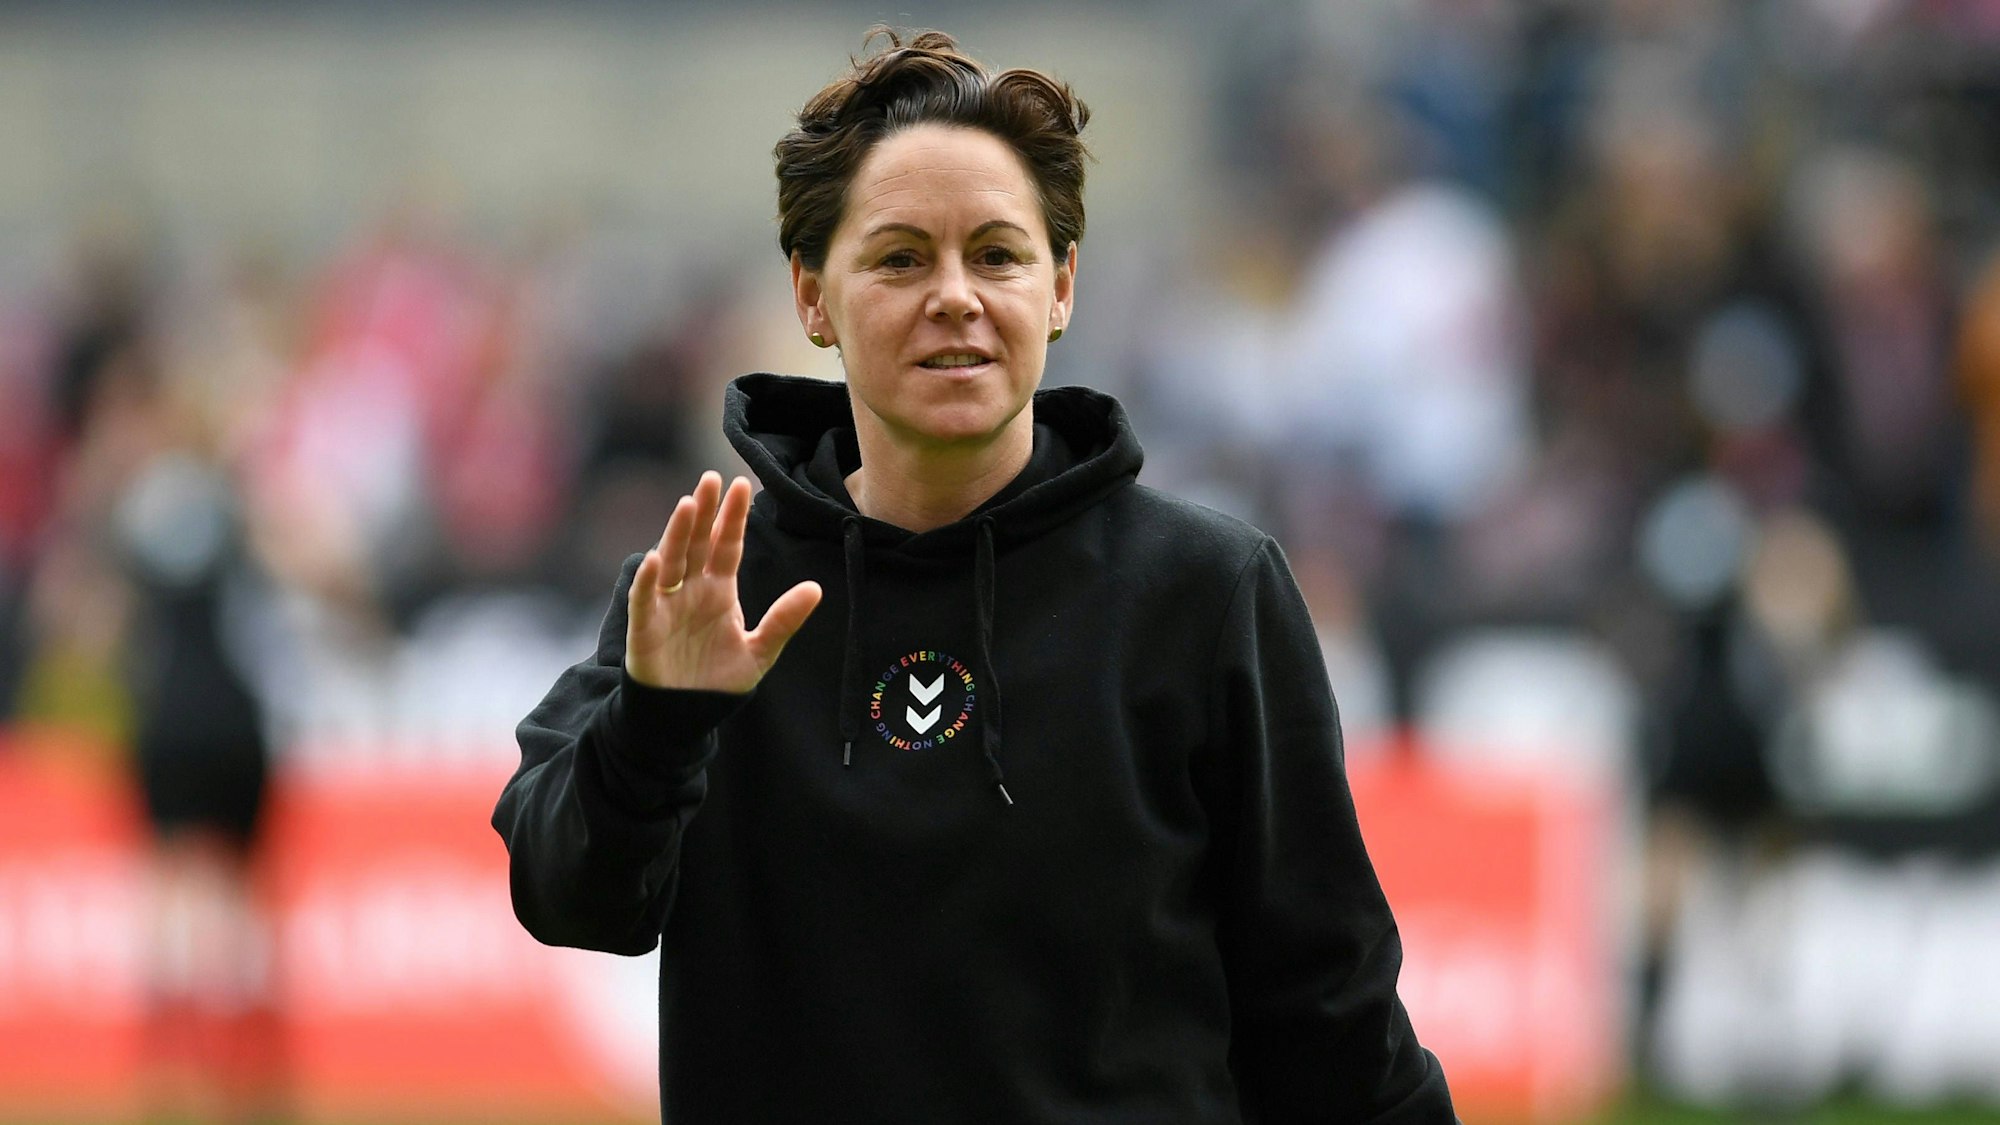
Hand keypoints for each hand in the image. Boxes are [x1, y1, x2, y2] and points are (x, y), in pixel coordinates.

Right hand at [626, 471, 822, 692]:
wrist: (687, 715)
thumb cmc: (719, 680)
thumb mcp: (760, 651)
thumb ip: (784, 620)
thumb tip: (816, 588)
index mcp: (719, 590)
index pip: (727, 546)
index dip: (733, 518)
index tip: (741, 485)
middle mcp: (691, 590)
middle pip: (697, 543)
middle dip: (704, 512)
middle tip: (712, 478)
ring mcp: (666, 605)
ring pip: (671, 561)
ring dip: (677, 534)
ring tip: (687, 504)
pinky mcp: (644, 627)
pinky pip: (644, 599)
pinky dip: (647, 580)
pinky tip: (654, 559)